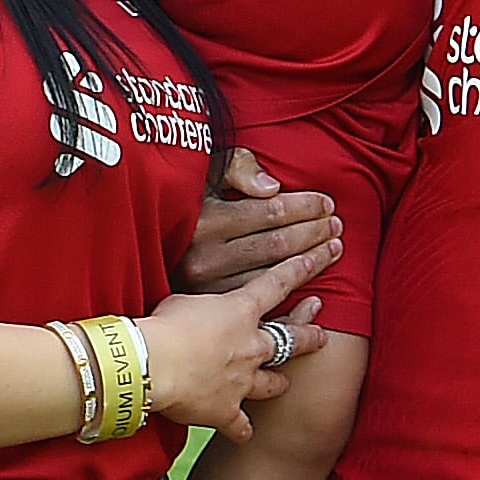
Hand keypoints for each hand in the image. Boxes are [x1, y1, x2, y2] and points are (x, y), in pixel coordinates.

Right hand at [138, 244, 330, 440]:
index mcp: (241, 311)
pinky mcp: (226, 411)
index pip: (278, 284)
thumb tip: (196, 312)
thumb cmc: (162, 325)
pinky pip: (241, 426)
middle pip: (292, 340)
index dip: (301, 270)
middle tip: (322, 336)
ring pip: (274, 383)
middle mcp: (251, 346)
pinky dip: (241, 430)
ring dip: (278, 382)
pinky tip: (244, 435)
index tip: (322, 258)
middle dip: (310, 337)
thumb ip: (201, 307)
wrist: (151, 363)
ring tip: (284, 383)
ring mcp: (243, 381)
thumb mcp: (183, 301)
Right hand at [176, 145, 340, 294]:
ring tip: (332, 249)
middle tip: (337, 226)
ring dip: (310, 263)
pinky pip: (259, 306)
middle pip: (277, 246)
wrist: (142, 249)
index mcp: (203, 221)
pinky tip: (313, 292)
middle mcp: (203, 257)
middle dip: (314, 233)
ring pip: (273, 277)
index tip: (327, 203)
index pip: (270, 212)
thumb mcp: (204, 172)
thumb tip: (272, 187)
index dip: (305, 207)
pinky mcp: (209, 310)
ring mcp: (206, 289)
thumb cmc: (183, 200)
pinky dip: (291, 300)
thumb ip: (239, 169)